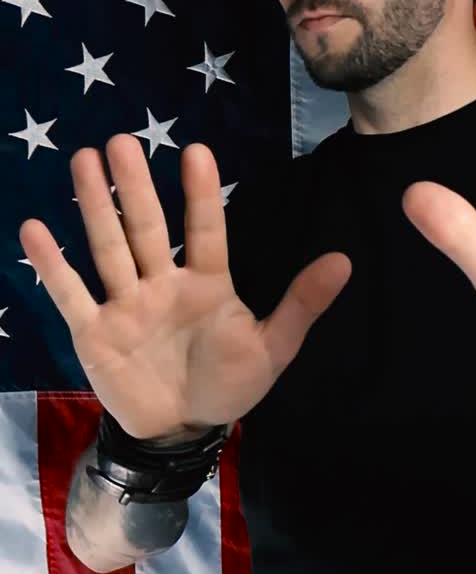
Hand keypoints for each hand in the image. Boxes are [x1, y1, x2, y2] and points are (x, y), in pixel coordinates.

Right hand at [19, 136, 351, 436]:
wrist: (182, 431)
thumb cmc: (228, 384)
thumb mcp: (272, 348)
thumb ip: (301, 305)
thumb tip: (344, 260)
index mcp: (207, 284)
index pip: (206, 231)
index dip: (202, 195)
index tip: (197, 152)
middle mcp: (163, 284)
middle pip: (147, 228)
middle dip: (136, 187)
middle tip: (121, 142)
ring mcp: (126, 305)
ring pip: (109, 248)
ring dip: (96, 207)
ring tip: (83, 161)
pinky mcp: (94, 333)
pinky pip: (71, 294)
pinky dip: (52, 265)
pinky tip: (34, 228)